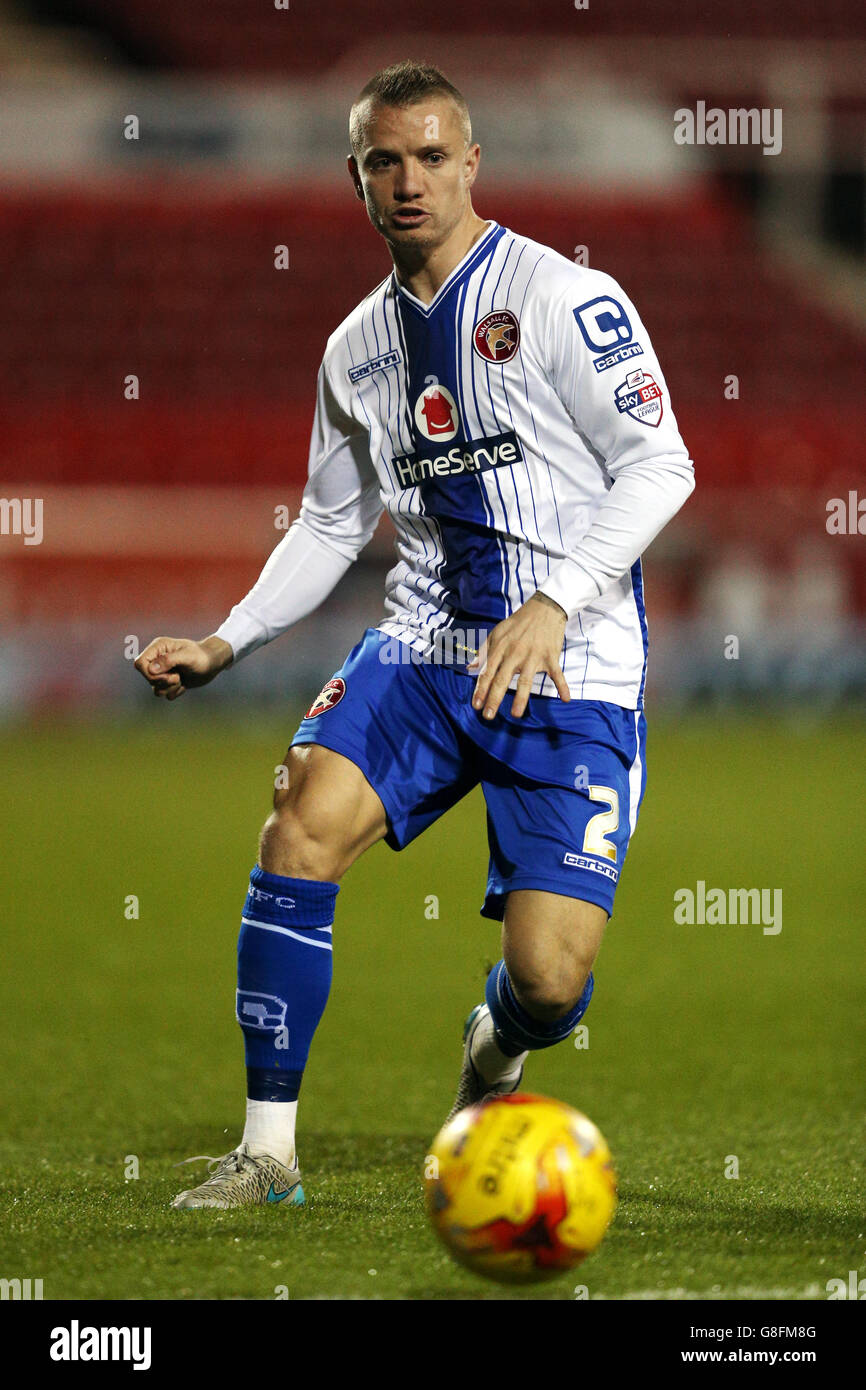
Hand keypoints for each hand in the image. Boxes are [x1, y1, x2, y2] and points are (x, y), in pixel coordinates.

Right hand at [134, 634, 232, 700]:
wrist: (214, 663)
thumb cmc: (202, 656)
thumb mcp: (188, 656)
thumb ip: (169, 660)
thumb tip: (151, 669)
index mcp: (158, 648)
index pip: (140, 664)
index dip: (149, 674)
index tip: (166, 675)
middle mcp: (157, 659)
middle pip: (147, 677)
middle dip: (163, 681)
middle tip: (178, 676)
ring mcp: (163, 671)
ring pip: (155, 688)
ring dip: (169, 688)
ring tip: (181, 679)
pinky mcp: (169, 682)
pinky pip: (164, 694)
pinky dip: (175, 691)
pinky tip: (184, 684)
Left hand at [468, 592, 569, 719]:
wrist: (544, 609)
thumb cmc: (517, 624)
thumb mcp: (496, 633)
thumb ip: (483, 651)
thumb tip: (470, 667)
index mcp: (500, 648)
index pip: (488, 672)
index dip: (481, 689)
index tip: (476, 705)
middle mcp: (515, 653)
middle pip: (503, 679)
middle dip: (494, 698)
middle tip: (488, 716)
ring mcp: (533, 656)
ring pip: (526, 680)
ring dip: (521, 698)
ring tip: (515, 714)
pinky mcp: (550, 656)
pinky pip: (557, 673)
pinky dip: (563, 685)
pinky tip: (565, 698)